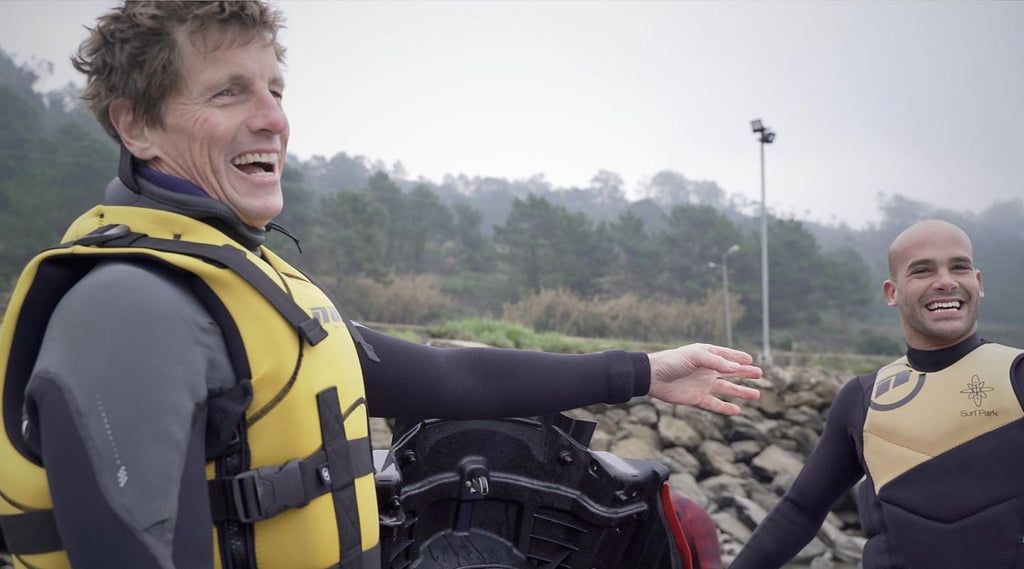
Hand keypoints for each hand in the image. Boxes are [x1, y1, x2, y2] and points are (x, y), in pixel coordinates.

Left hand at [647, 343, 764, 415]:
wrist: (653, 377)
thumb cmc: (673, 362)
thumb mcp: (696, 357)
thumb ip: (716, 362)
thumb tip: (736, 368)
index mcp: (706, 356)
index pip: (727, 356)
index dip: (739, 358)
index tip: (750, 359)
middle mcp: (706, 370)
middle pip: (730, 372)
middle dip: (745, 373)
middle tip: (760, 374)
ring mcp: (702, 385)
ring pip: (726, 389)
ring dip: (741, 392)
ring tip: (757, 394)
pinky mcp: (696, 398)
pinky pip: (714, 404)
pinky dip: (725, 408)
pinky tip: (737, 410)